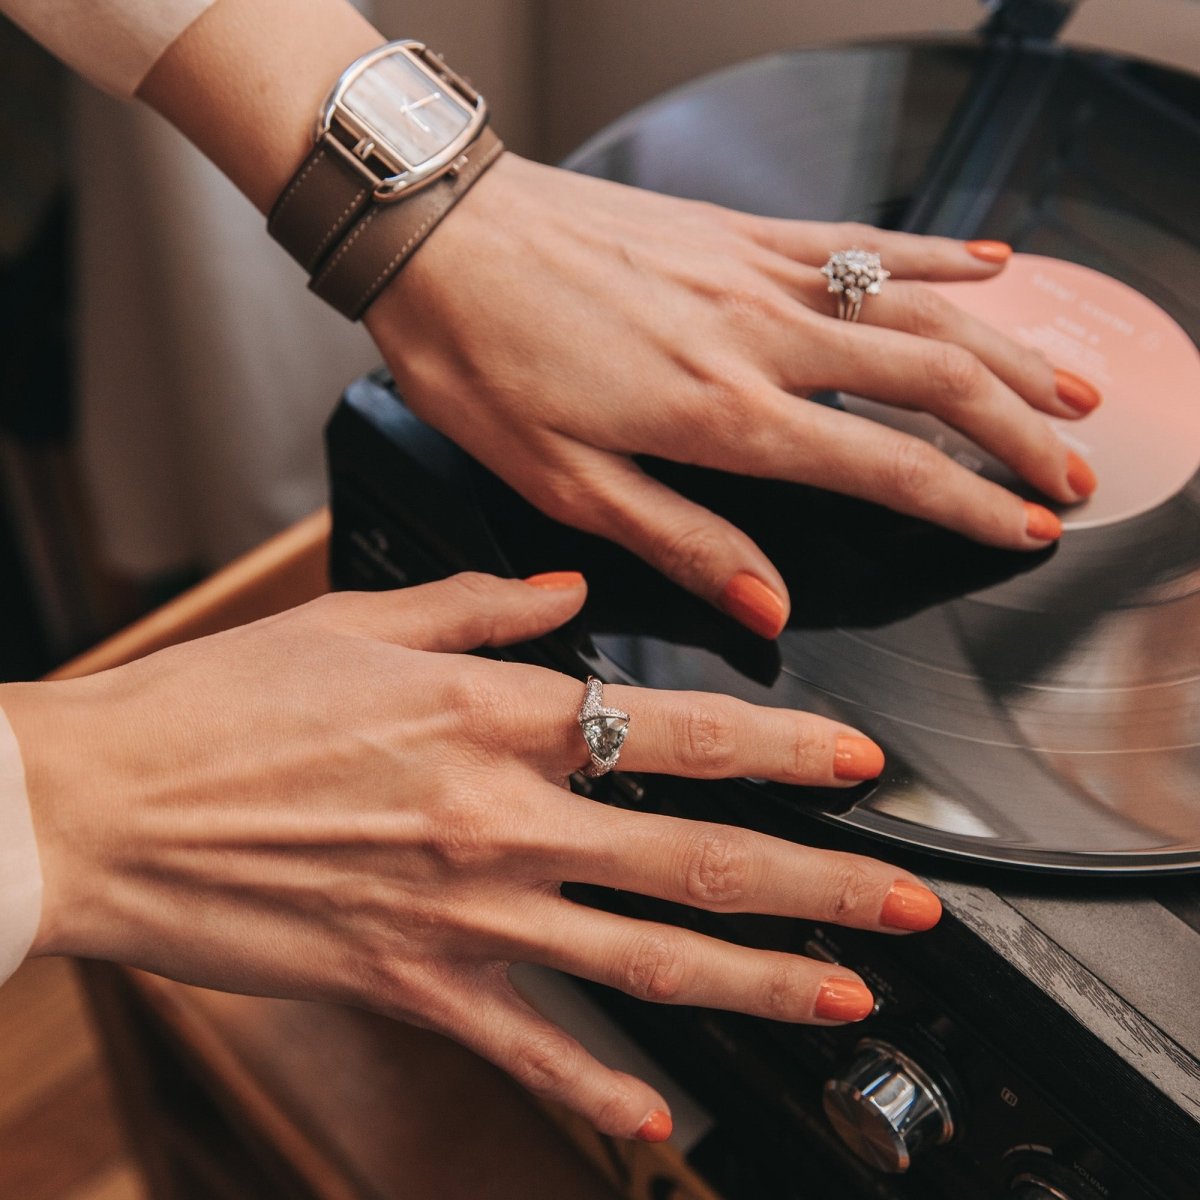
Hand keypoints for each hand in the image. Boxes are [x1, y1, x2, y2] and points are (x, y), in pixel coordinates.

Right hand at [7, 573, 940, 1139]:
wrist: (103, 803)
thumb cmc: (221, 706)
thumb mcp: (359, 620)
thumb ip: (483, 605)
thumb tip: (567, 591)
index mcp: (492, 719)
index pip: (677, 728)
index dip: (783, 744)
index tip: (857, 760)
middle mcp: (499, 821)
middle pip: (692, 857)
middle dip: (819, 882)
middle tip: (907, 906)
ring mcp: (461, 915)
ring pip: (642, 960)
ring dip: (755, 981)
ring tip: (844, 997)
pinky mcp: (409, 984)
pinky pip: (526, 1045)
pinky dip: (599, 1084)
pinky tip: (663, 1115)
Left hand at [367, 154, 1099, 637]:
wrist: (436, 235)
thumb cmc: (483, 359)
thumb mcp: (564, 485)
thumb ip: (680, 541)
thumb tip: (766, 607)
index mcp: (719, 414)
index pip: (883, 467)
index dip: (967, 504)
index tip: (1027, 530)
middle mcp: (758, 335)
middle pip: (933, 380)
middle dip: (1020, 432)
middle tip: (1078, 471)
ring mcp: (755, 270)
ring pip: (918, 307)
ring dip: (1008, 347)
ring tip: (1070, 388)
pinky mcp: (735, 230)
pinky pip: (860, 239)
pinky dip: (934, 255)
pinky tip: (988, 263)